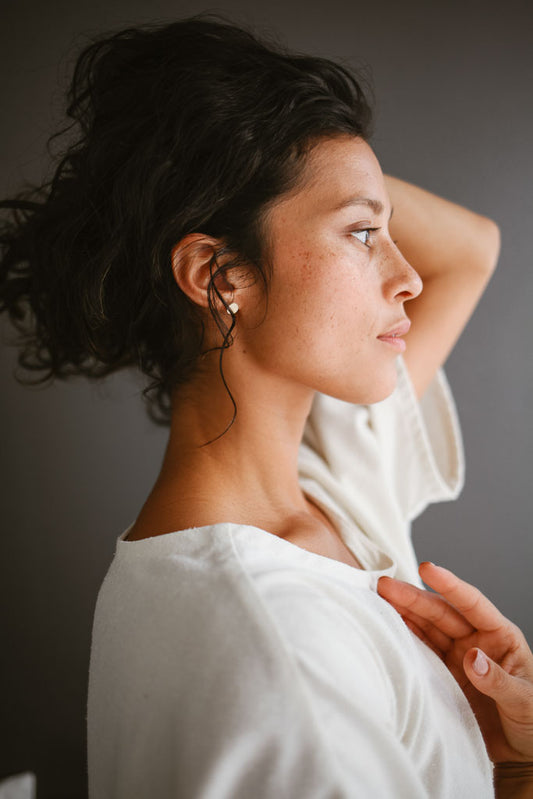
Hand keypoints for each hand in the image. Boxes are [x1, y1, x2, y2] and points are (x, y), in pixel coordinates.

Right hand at [377, 562, 532, 762]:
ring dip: (404, 612)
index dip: (449, 585)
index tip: (427, 569)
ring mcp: (458, 657)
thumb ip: (499, 681)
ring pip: (427, 627)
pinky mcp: (445, 675)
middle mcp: (477, 641)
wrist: (521, 755)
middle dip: (413, 597)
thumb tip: (472, 657)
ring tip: (378, 598)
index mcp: (501, 637)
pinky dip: (405, 637)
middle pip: (441, 613)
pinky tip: (389, 626)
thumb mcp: (526, 703)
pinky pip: (422, 650)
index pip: (472, 603)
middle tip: (385, 585)